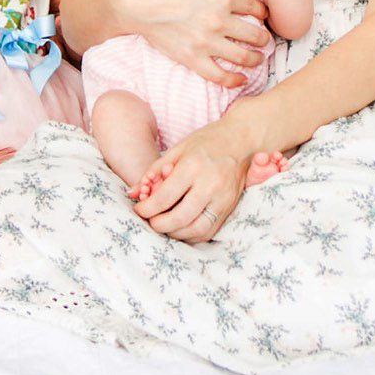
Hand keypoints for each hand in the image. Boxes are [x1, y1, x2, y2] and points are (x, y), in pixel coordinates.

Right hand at [124, 0, 269, 87]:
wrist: (135, 1)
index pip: (255, 8)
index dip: (263, 13)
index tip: (263, 17)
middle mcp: (219, 20)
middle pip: (255, 35)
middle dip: (264, 39)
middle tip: (265, 41)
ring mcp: (206, 42)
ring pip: (244, 57)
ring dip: (256, 59)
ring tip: (258, 59)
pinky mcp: (192, 59)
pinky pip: (220, 76)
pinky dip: (235, 80)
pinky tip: (241, 79)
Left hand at [132, 117, 254, 243]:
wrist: (242, 139)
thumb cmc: (207, 141)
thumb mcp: (178, 148)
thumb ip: (154, 172)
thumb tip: (131, 193)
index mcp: (194, 166)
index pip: (165, 197)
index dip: (146, 208)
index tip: (138, 209)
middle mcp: (210, 184)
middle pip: (179, 218)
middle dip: (158, 224)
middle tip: (149, 220)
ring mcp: (223, 199)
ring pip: (195, 229)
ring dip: (174, 233)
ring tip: (163, 224)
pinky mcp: (230, 208)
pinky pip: (209, 231)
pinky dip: (191, 235)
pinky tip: (180, 227)